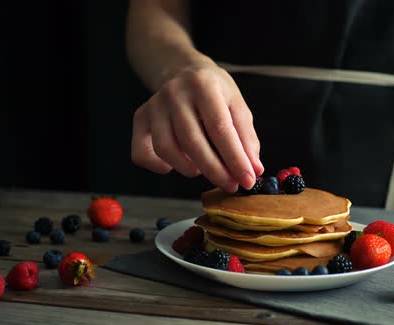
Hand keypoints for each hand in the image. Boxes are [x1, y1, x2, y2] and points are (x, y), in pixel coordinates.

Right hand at [131, 62, 263, 191]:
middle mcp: (175, 93)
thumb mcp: (236, 104)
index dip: (235, 159)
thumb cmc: (214, 91)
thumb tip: (253, 169)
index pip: (220, 128)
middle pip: (192, 141)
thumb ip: (246, 137)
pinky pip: (142, 153)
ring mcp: (154, 105)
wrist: (183, 71)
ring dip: (188, 168)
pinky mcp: (140, 118)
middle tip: (230, 185)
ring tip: (204, 169)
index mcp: (204, 85)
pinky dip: (160, 166)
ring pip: (166, 149)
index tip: (247, 180)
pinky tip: (176, 164)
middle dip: (214, 170)